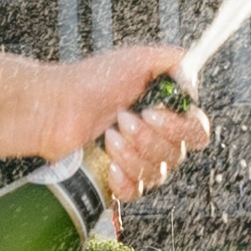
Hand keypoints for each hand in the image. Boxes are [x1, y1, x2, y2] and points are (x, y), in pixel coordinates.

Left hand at [39, 43, 207, 203]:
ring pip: (157, 175)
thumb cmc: (90, 81)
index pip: (197, 132)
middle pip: (177, 156)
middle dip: (146, 137)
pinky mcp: (118, 180)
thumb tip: (192, 84)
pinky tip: (109, 163)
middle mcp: (155, 138)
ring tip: (108, 134)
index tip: (153, 112)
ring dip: (130, 154)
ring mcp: (137, 161)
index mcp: (165, 113)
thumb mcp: (137, 58)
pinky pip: (136, 192)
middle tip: (121, 118)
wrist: (54, 106)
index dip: (180, 127)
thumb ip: (174, 61)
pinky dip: (124, 179)